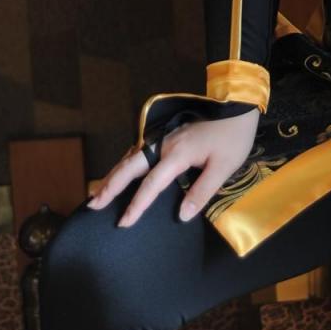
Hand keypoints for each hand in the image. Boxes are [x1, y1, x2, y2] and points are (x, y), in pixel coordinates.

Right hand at [87, 108, 260, 227]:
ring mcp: (163, 138)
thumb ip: (201, 192)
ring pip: (131, 158)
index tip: (124, 222)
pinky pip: (138, 152)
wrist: (238, 107)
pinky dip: (124, 165)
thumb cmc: (233, 138)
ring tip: (97, 193)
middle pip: (130, 166)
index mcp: (177, 154)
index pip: (151, 184)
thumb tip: (182, 216)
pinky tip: (120, 173)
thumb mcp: (224, 167)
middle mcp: (164, 144)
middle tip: (92, 205)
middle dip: (110, 186)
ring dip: (113, 175)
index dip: (137, 204)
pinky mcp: (166, 136)